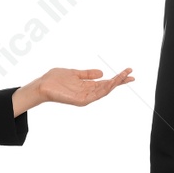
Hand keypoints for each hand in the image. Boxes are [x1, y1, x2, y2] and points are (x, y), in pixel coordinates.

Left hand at [14, 67, 135, 114]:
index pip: (106, 83)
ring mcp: (85, 97)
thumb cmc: (54, 80)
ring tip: (124, 76)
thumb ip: (87, 74)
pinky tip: (112, 83)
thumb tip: (102, 73)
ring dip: (115, 84)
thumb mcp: (74, 73)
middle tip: (131, 74)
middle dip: (120, 81)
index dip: (118, 78)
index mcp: (87, 86)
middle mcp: (88, 93)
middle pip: (108, 87)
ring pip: (104, 91)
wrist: (41, 86)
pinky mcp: (81, 100)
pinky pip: (96, 95)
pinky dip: (105, 89)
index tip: (128, 72)